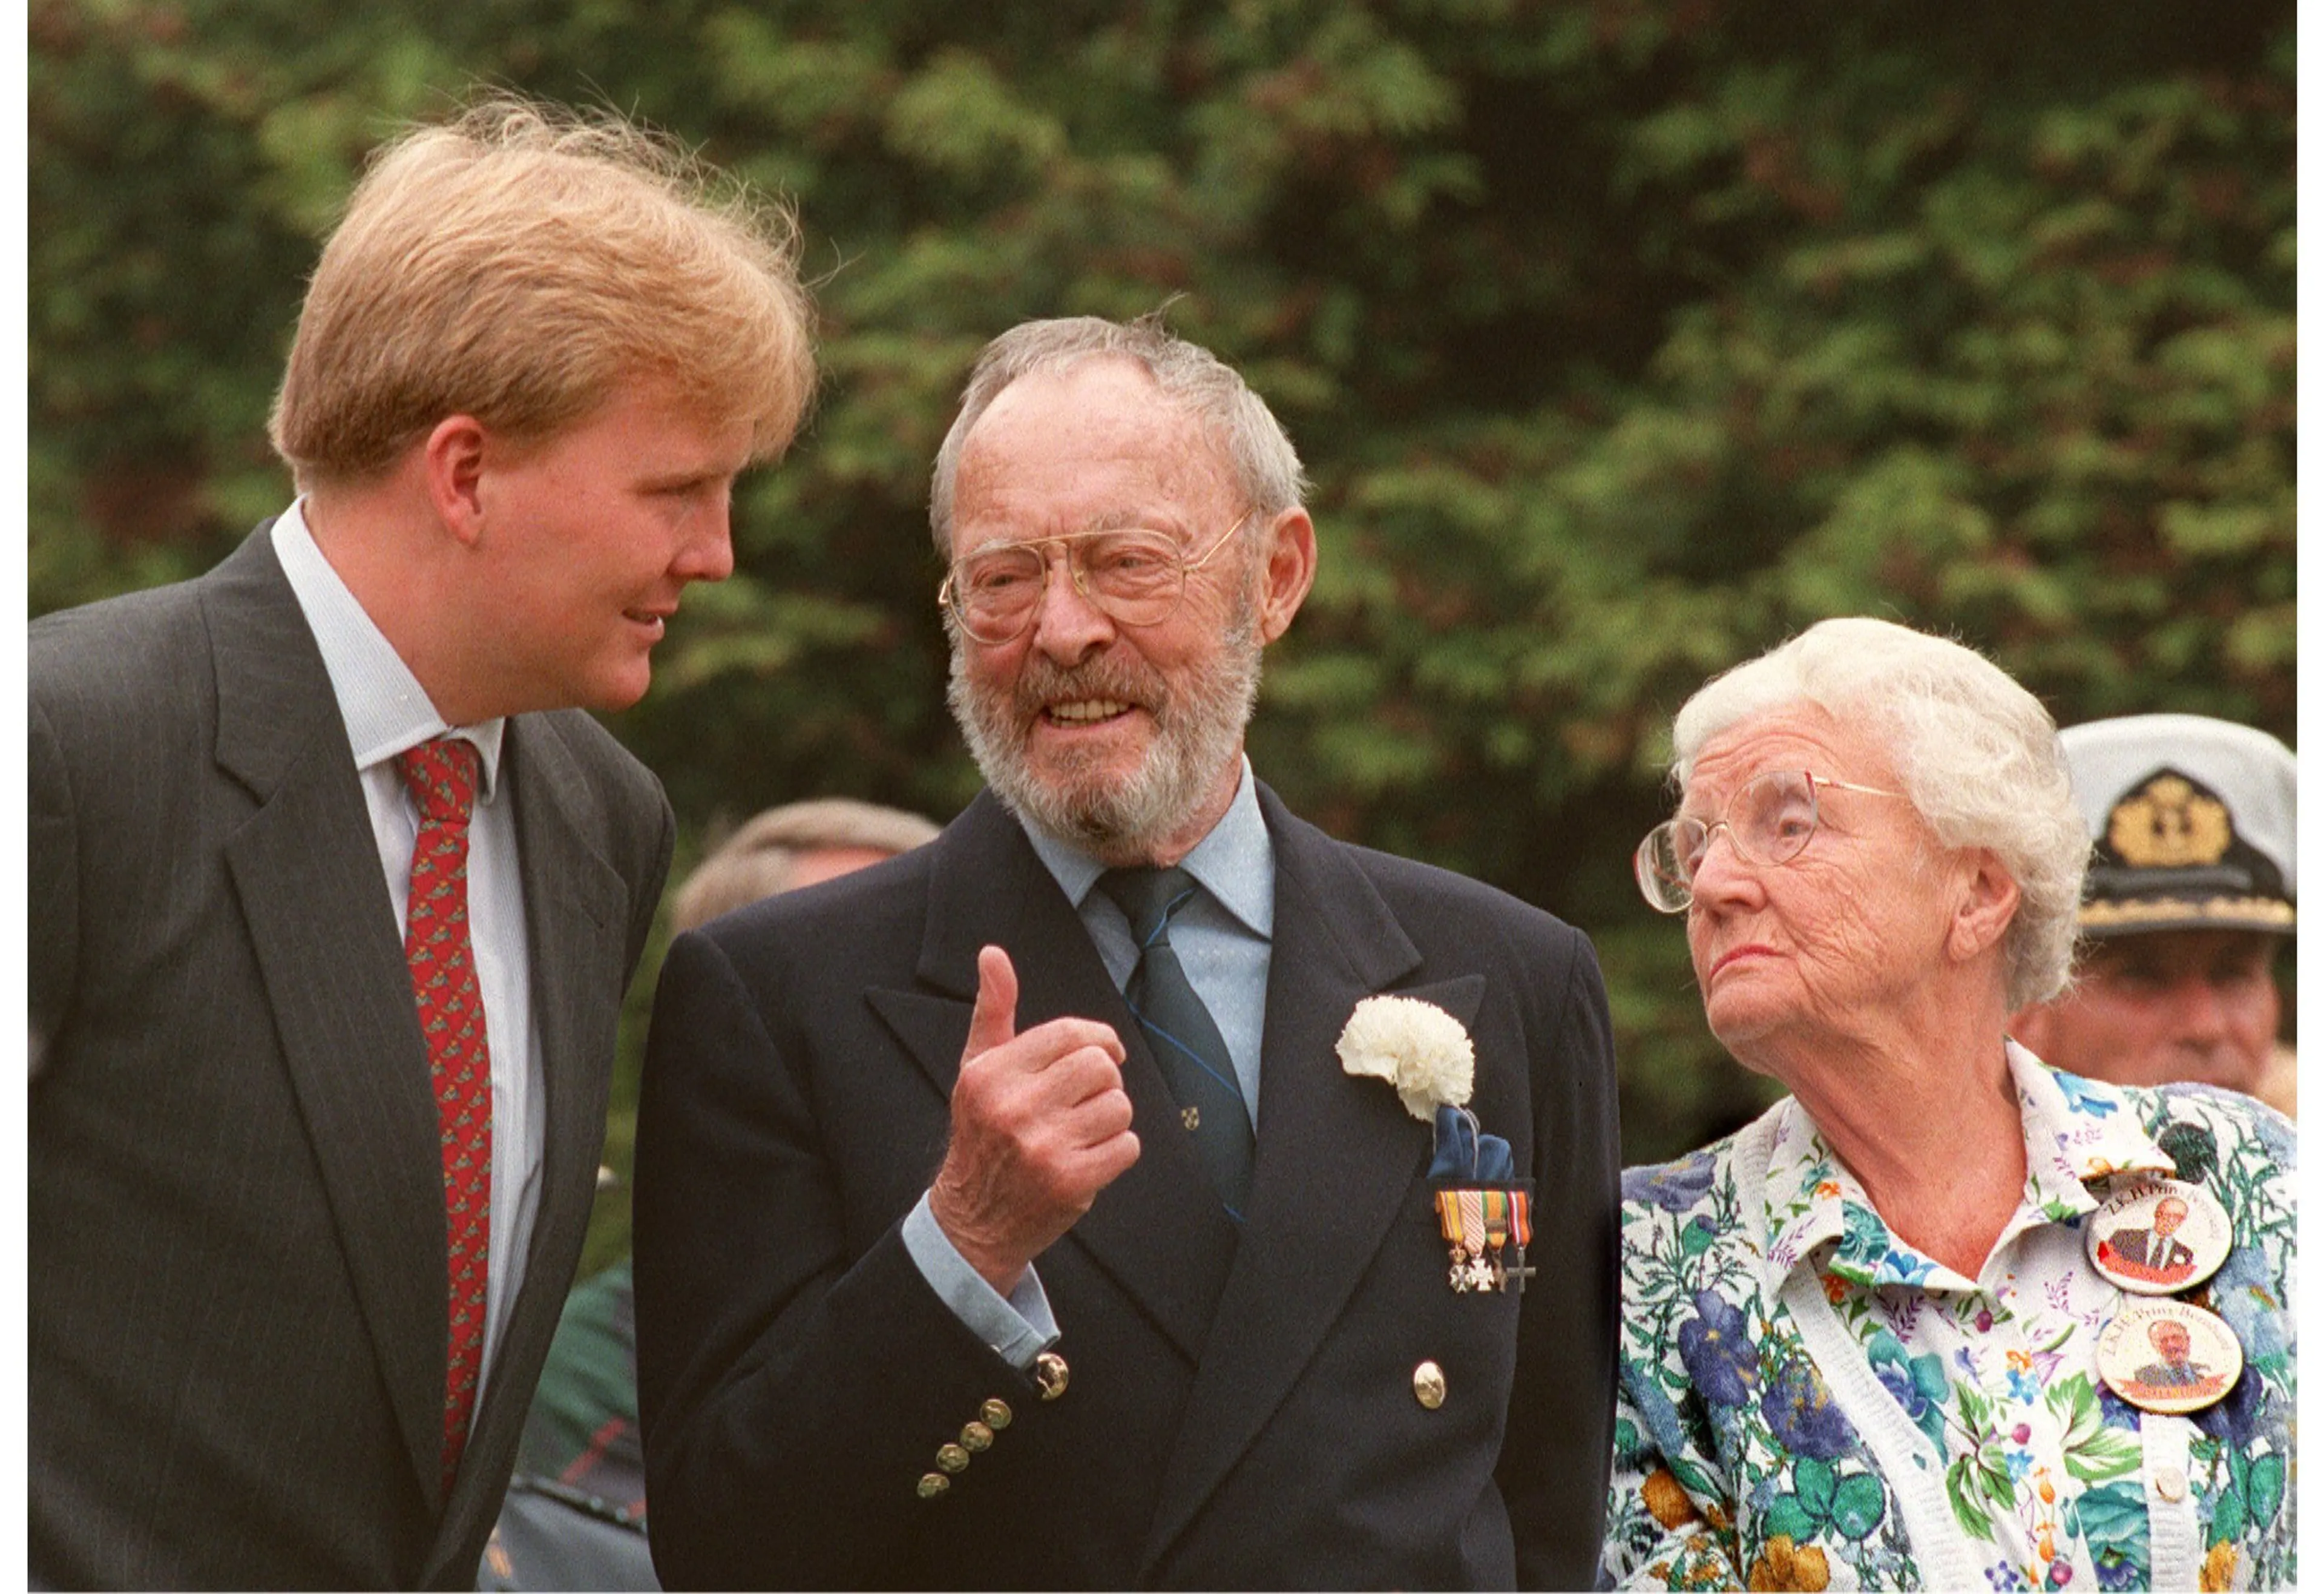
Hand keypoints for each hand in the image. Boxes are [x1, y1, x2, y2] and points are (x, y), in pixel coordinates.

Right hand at [929, 945, 1140, 1293]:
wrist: (972, 1221)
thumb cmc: (983, 1134)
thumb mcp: (977, 1069)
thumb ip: (992, 1010)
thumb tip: (993, 953)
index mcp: (991, 1074)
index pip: (1068, 1033)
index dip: (1098, 1038)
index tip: (1105, 1051)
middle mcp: (1014, 1108)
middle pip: (1100, 1067)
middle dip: (1103, 1081)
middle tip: (1086, 1099)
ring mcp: (1042, 1147)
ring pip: (1119, 1105)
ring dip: (1110, 1119)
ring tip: (1081, 1133)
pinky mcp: (1070, 1182)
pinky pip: (1127, 1146)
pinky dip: (1117, 1152)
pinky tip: (1088, 1160)